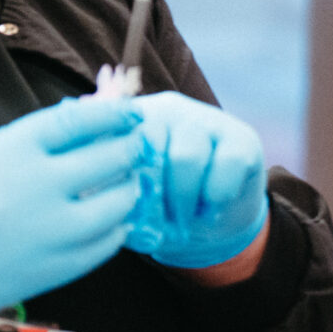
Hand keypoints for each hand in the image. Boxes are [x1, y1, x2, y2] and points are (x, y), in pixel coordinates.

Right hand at [0, 96, 143, 313]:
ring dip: (130, 188)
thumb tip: (80, 125)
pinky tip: (114, 219)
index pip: (79, 122)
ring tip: (128, 181)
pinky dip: (116, 228)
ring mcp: (45, 232)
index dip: (113, 114)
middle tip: (137, 144)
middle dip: (130, 147)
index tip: (130, 112)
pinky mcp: (51, 268)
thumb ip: (26, 139)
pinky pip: (103, 245)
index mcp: (10, 152)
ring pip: (116, 205)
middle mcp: (34, 189)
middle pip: (107, 159)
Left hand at [126, 91, 269, 270]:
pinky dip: (216, 196)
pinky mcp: (241, 137)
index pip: (113, 127)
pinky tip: (211, 208)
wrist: (215, 221)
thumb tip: (91, 190)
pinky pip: (225, 165)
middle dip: (150, 192)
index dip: (111, 166)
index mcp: (133, 119)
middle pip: (148, 143)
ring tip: (184, 219)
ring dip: (183, 199)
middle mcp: (168, 109)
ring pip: (186, 156)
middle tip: (155, 219)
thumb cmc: (162, 208)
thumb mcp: (128, 199)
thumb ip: (108, 188)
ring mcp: (207, 119)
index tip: (116, 198)